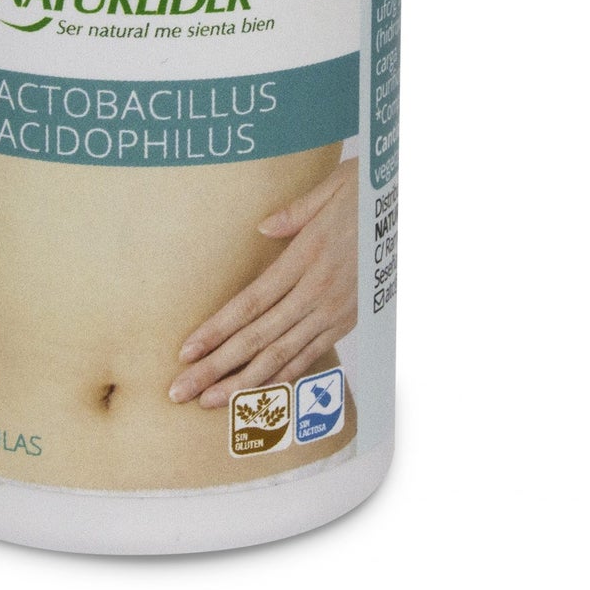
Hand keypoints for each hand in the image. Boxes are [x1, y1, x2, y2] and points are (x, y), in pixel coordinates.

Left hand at [168, 159, 358, 408]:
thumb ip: (294, 211)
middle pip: (258, 338)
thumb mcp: (331, 188)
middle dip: (217, 367)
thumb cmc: (364, 195)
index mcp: (306, 258)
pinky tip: (258, 392)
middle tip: (183, 390)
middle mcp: (317, 292)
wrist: (407, 214)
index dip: (216, 331)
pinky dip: (284, 376)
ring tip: (210, 400)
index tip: (187, 351)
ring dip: (243, 381)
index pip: (250, 304)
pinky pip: (310, 354)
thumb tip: (262, 228)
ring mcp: (334, 311)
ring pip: (281, 354)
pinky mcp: (347, 321)